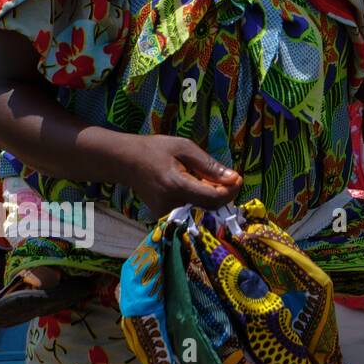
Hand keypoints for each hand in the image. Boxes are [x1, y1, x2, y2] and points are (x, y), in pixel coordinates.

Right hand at [115, 135, 242, 217]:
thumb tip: (233, 178)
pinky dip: (199, 198)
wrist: (126, 162)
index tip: (237, 177)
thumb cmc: (155, 150)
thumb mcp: (184, 148)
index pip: (213, 198)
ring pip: (202, 209)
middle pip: (210, 206)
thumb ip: (209, 165)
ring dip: (211, 195)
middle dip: (223, 192)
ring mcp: (166, 212)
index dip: (230, 190)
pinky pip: (191, 210)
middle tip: (224, 175)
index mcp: (176, 185)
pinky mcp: (164, 215)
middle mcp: (171, 204)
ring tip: (204, 176)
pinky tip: (194, 184)